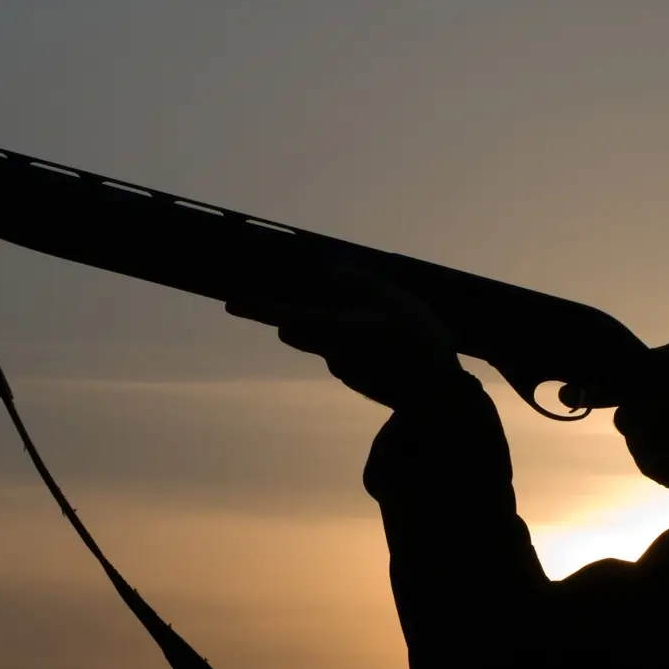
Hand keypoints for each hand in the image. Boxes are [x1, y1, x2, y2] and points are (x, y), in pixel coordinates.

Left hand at [225, 268, 466, 407]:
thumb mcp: (397, 300)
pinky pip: (345, 355)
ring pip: (326, 341)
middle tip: (322, 300)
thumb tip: (330, 271)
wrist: (438, 397)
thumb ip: (360, 284)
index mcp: (338, 328)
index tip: (231, 304)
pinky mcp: (356, 381)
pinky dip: (355, 346)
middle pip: (300, 329)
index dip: (257, 309)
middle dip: (299, 315)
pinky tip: (385, 342)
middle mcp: (332, 352)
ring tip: (376, 321)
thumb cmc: (419, 343)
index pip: (286, 315)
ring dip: (336, 330)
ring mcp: (343, 370)